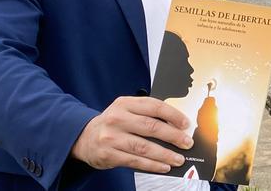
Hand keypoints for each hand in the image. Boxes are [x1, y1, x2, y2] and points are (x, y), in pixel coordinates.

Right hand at [70, 96, 193, 172]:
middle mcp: (117, 118)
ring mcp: (111, 137)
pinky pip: (135, 161)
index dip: (173, 115)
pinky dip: (152, 165)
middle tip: (187, 143)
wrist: (84, 137)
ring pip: (144, 147)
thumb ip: (146, 114)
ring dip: (165, 154)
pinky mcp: (108, 154)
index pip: (154, 106)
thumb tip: (176, 126)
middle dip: (173, 136)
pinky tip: (164, 166)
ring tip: (178, 159)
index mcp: (125, 103)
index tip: (186, 124)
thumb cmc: (113, 123)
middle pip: (151, 127)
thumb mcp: (126, 111)